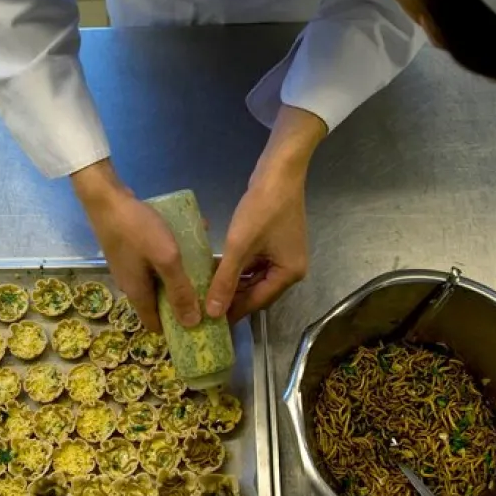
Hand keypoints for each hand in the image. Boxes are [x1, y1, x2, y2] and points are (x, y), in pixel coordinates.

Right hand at [71, 159, 200, 330]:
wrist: (107, 198)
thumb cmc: (137, 230)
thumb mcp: (166, 259)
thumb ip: (180, 290)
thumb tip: (192, 324)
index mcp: (137, 294)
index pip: (156, 325)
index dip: (176, 328)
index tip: (200, 323)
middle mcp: (130, 284)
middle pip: (159, 302)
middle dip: (182, 300)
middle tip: (207, 293)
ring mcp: (128, 266)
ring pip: (158, 280)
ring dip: (178, 276)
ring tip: (201, 267)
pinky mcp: (129, 250)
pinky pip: (153, 261)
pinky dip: (169, 258)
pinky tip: (185, 243)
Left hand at [206, 105, 326, 320]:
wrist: (278, 172)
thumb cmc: (262, 209)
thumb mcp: (240, 246)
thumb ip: (225, 280)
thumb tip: (213, 313)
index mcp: (289, 274)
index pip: (258, 302)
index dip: (233, 311)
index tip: (211, 323)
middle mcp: (291, 269)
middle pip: (257, 291)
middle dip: (231, 298)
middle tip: (204, 309)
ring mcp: (284, 255)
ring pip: (254, 277)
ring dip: (232, 282)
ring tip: (206, 291)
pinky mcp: (275, 242)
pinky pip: (255, 263)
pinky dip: (237, 267)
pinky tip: (217, 268)